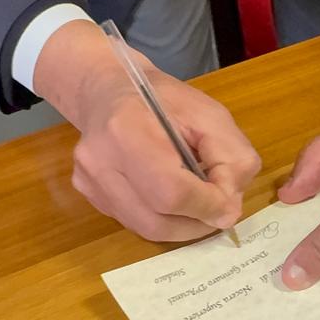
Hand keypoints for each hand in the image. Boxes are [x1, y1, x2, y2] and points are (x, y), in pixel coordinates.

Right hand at [35, 20, 261, 239]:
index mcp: (127, 130)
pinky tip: (171, 199)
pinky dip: (162, 220)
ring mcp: (89, 182)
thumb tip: (228, 211)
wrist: (110, 90)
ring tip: (198, 207)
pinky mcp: (89, 195)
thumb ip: (231, 159)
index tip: (229, 202)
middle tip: (217, 210)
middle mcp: (99, 162)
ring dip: (182, 227)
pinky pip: (134, 223)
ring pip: (146, 230)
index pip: (171, 192)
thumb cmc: (163, 99)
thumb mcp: (210, 115)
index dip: (207, 206)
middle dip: (197, 223)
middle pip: (157, 221)